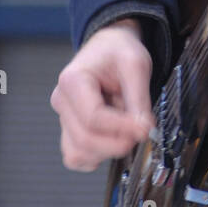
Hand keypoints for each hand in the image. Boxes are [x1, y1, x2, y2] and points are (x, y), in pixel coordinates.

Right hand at [50, 19, 152, 171]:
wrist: (108, 49)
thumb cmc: (118, 52)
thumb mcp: (136, 65)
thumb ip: (139, 99)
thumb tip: (144, 130)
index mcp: (72, 80)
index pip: (93, 117)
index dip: (121, 128)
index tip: (145, 128)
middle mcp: (62, 101)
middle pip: (84, 139)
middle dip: (117, 143)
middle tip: (141, 133)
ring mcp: (63, 118)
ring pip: (78, 153)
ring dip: (107, 151)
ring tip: (124, 129)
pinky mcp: (69, 132)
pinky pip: (77, 157)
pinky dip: (96, 156)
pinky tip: (112, 139)